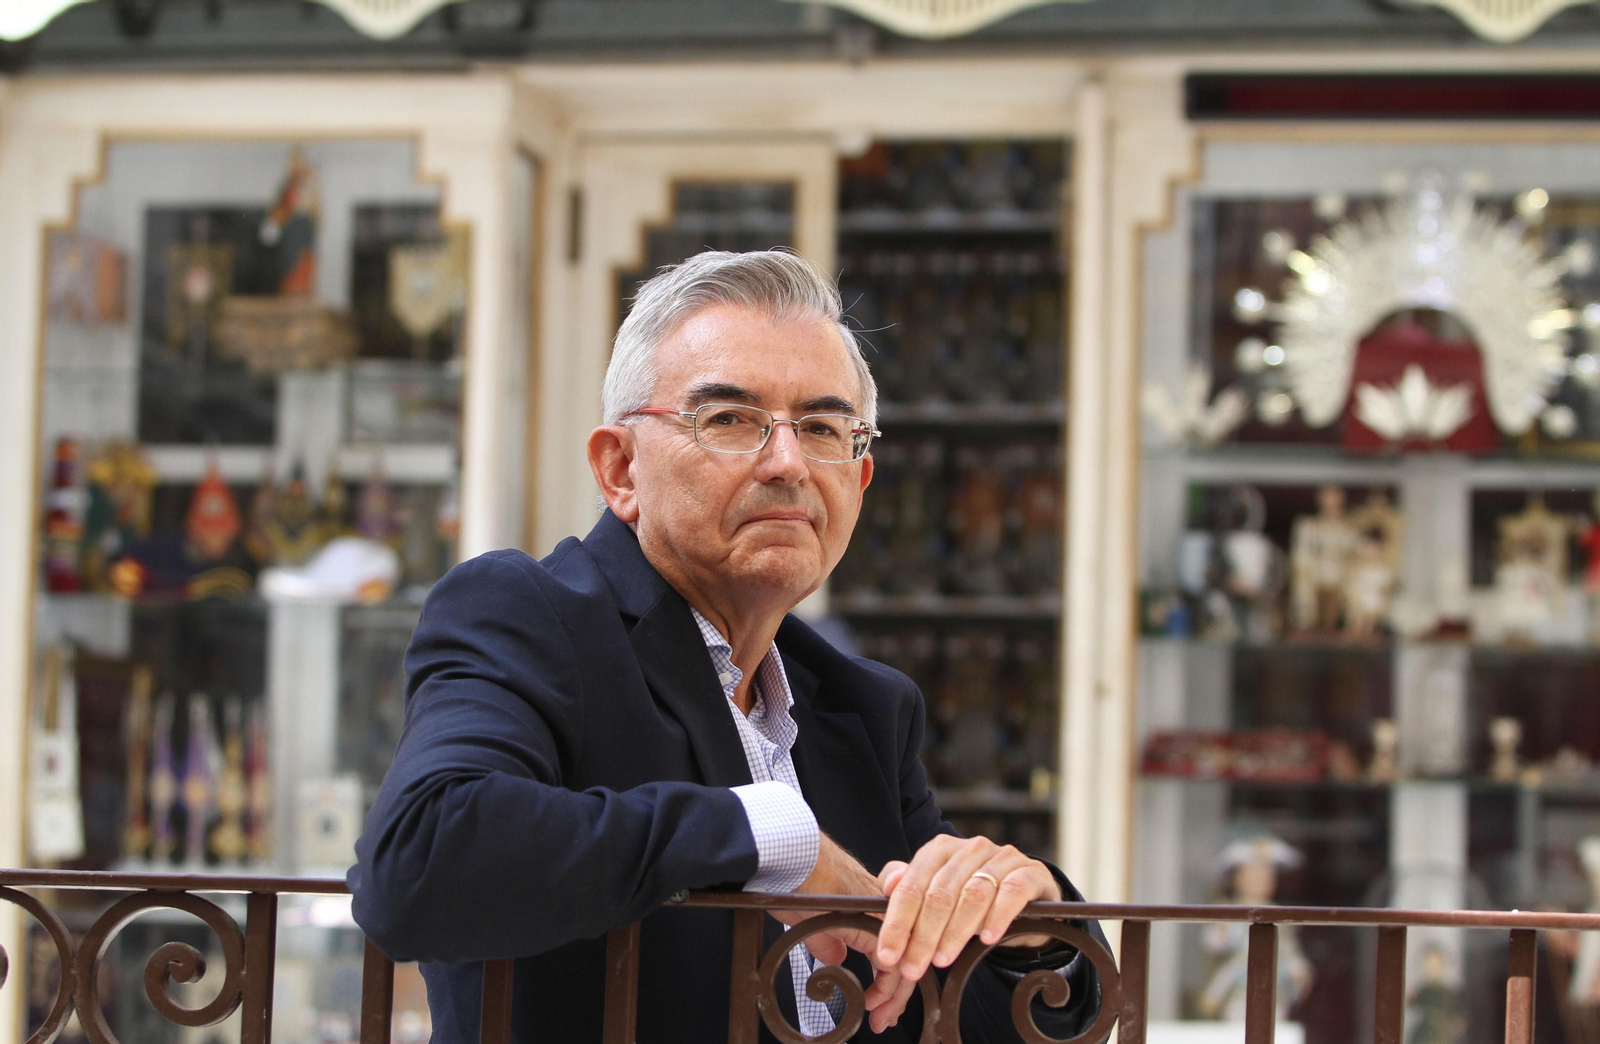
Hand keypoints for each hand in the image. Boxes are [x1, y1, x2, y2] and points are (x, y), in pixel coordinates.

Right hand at [770, 833, 914, 1033]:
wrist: (791, 863)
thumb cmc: (795, 883)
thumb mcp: (813, 920)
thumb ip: (830, 941)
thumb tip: (836, 959)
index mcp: (871, 906)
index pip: (896, 946)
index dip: (892, 979)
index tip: (881, 1003)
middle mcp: (882, 910)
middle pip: (906, 956)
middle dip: (897, 994)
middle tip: (884, 1017)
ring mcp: (883, 916)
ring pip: (904, 962)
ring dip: (893, 996)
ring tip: (879, 1016)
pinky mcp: (876, 925)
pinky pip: (892, 963)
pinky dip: (886, 988)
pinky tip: (872, 1001)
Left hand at [874, 835, 1062, 982]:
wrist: (1026, 899)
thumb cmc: (971, 898)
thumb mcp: (937, 893)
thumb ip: (909, 887)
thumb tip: (888, 885)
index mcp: (941, 849)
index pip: (912, 885)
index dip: (897, 922)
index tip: (887, 955)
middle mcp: (971, 848)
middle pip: (940, 893)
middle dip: (923, 935)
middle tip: (912, 967)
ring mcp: (1003, 857)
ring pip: (973, 894)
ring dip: (955, 931)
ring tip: (942, 960)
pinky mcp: (1030, 873)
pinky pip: (1012, 892)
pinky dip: (997, 916)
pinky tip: (986, 938)